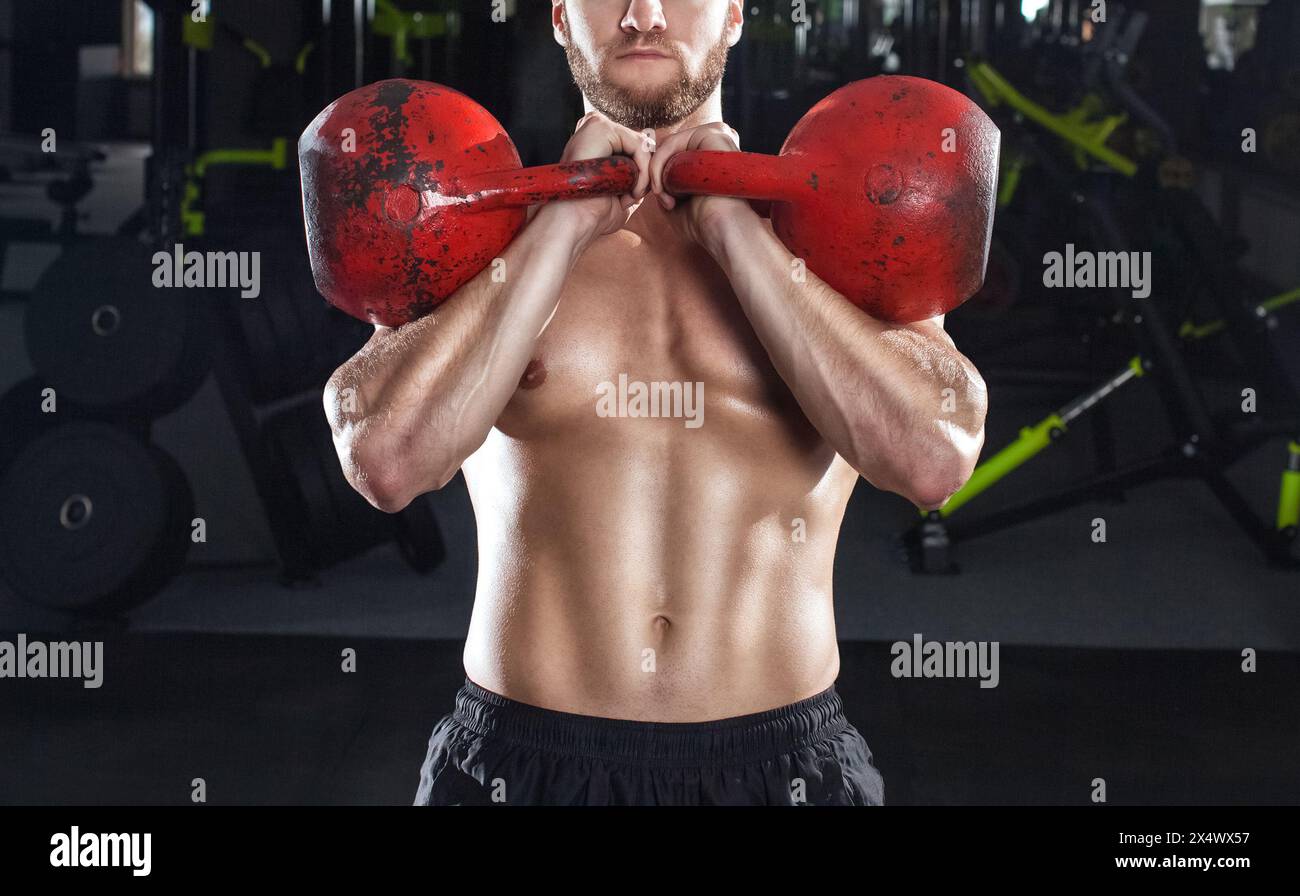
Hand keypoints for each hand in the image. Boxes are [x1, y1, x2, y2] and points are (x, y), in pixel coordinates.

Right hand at [543, 110, 654, 242]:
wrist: (574, 221)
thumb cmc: (592, 213)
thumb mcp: (620, 191)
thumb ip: (636, 174)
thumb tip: (653, 156)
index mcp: (593, 142)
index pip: (632, 147)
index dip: (640, 173)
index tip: (632, 198)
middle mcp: (593, 130)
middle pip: (638, 144)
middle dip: (644, 174)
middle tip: (632, 198)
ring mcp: (595, 126)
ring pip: (640, 144)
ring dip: (644, 175)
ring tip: (631, 195)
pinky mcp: (601, 128)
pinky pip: (639, 144)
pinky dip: (643, 169)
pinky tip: (632, 188)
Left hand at [646, 122, 758, 248]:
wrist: (724, 229)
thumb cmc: (704, 222)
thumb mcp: (678, 201)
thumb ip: (665, 181)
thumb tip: (652, 170)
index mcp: (714, 154)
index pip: (677, 153)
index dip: (662, 175)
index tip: (664, 201)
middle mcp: (717, 140)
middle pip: (672, 147)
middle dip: (658, 174)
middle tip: (663, 200)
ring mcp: (716, 134)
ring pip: (669, 145)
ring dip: (657, 171)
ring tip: (663, 196)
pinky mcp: (711, 133)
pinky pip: (671, 142)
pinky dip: (659, 164)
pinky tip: (662, 186)